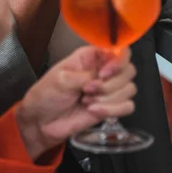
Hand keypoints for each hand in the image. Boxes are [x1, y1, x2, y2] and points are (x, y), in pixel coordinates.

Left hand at [16, 47, 135, 159]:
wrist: (41, 122)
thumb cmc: (47, 94)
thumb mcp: (61, 78)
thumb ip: (85, 75)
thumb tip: (102, 76)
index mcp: (92, 56)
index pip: (120, 50)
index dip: (118, 62)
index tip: (103, 74)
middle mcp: (104, 70)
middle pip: (129, 70)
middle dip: (110, 84)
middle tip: (88, 90)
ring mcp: (109, 90)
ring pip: (129, 89)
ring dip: (109, 98)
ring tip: (87, 101)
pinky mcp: (110, 108)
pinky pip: (128, 107)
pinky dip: (113, 110)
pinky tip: (94, 111)